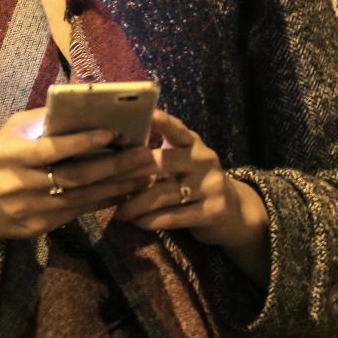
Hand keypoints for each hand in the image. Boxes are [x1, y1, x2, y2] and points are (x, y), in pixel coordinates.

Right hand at [0, 108, 156, 245]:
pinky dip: (105, 201)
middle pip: (74, 177)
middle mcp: (19, 184)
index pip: (50, 148)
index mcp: (10, 155)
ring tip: (145, 174)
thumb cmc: (1, 158)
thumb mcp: (12, 133)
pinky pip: (78, 213)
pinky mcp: (40, 227)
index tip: (113, 134)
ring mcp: (30, 209)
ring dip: (118, 186)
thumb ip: (45, 122)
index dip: (82, 142)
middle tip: (146, 155)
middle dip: (115, 166)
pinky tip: (126, 191)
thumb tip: (86, 107)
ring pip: (82, 198)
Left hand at [114, 110, 266, 248]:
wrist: (232, 212)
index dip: (163, 122)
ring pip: (163, 194)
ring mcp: (210, 186)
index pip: (177, 130)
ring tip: (118, 211)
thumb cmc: (196, 182)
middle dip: (129, 173)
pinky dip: (151, 221)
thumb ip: (162, 150)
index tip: (147, 115)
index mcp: (194, 144)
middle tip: (105, 182)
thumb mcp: (185, 161)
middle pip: (161, 163)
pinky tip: (137, 222)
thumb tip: (120, 145)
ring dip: (136, 204)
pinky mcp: (212, 211)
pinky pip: (174, 217)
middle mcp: (204, 160)